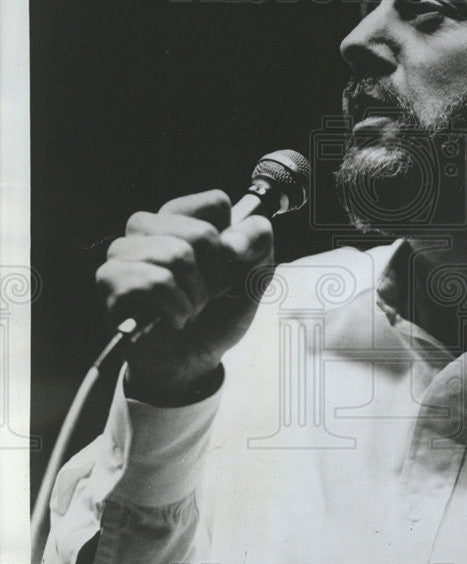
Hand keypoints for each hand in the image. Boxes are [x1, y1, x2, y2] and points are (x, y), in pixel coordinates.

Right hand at [96, 190, 273, 404]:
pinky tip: (171, 320)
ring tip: (187, 309)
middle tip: (205, 297)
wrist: (194, 360)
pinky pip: (154, 282)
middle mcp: (147, 227)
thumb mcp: (255, 275)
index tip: (226, 269)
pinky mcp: (110, 280)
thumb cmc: (217, 313)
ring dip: (195, 297)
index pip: (217, 203)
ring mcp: (124, 251)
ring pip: (176, 256)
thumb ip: (258, 242)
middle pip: (201, 233)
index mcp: (180, 216)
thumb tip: (232, 242)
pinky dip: (175, 309)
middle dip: (215, 277)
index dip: (233, 245)